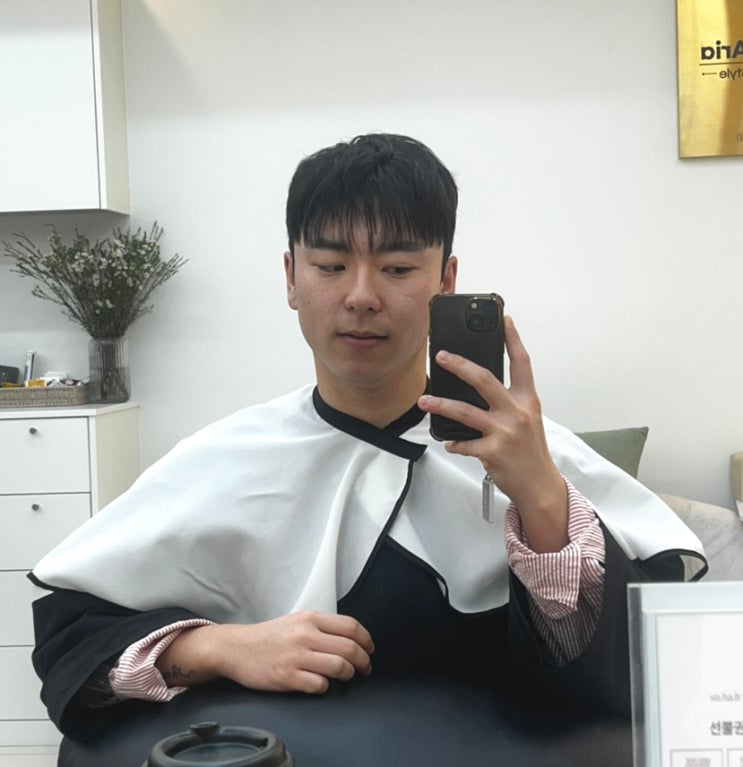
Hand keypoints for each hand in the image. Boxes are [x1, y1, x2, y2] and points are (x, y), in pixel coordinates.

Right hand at [156, 610, 373, 693]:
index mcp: (310, 618)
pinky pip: (319, 685)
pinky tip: (321, 684)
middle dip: (364, 661)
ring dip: (348, 674)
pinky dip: (325, 687)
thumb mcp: (297, 620)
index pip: (350, 626)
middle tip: (365, 668)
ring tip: (346, 677)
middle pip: (350, 647)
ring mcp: (296, 656)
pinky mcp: (287, 677)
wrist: (236, 648)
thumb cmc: (270, 636)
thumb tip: (350, 638)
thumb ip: (321, 626)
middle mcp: (305, 634)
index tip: (370, 650)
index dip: (366, 640)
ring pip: (339, 666)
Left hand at [418, 315, 567, 551]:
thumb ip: (508, 401)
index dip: (513, 339)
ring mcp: (504, 432)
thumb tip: (478, 385)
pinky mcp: (492, 451)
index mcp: (528, 400)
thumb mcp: (528, 420)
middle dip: (460, 365)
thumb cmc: (530, 451)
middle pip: (484, 380)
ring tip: (424, 401)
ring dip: (440, 405)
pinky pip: (464, 443)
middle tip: (440, 356)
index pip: (522, 362)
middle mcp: (517, 412)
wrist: (539, 485)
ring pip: (465, 411)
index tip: (503, 320)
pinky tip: (448, 443)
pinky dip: (454, 443)